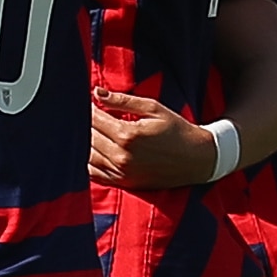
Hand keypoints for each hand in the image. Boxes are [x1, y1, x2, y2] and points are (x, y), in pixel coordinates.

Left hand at [88, 88, 216, 189]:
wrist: (198, 159)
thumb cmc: (176, 129)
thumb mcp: (153, 109)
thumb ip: (123, 101)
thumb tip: (96, 92)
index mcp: (128, 135)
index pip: (93, 119)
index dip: (85, 108)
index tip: (82, 101)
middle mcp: (121, 156)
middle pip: (87, 137)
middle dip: (81, 123)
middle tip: (79, 114)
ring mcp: (122, 172)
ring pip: (86, 156)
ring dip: (81, 143)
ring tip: (83, 131)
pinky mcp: (124, 183)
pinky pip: (94, 174)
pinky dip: (86, 162)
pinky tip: (88, 150)